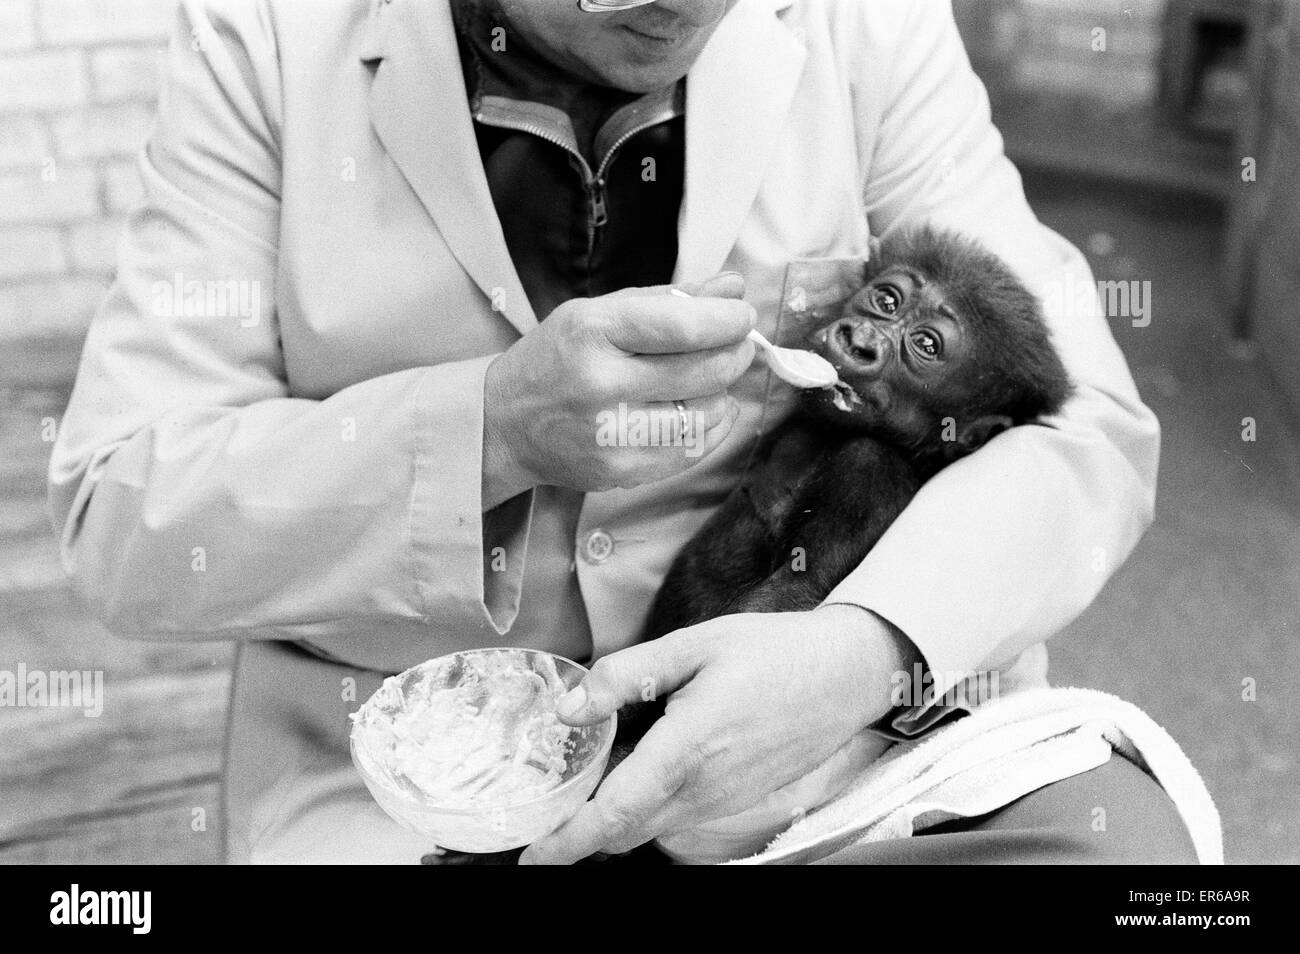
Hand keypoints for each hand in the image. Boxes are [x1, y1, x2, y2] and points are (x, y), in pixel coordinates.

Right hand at [482, 274, 756, 507]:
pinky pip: (691, 450)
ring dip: (725, 391)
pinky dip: (713, 427)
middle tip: (739, 344)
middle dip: (735, 353)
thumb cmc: (556, 360)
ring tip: (715, 378)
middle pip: (702, 371)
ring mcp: (611, 433)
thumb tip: (732, 287)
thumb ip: (666, 299)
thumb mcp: (597, 313)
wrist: (504, 425)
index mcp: (592, 332)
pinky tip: (707, 410)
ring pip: (705, 414)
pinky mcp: (620, 471)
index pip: (681, 325)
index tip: (742, 315)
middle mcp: (600, 384)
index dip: (725, 320)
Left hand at [518, 604, 916, 863]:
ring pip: (650, 829)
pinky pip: (677, 819)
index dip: (568, 841)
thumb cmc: (774, 653)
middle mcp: (704, 788)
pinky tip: (635, 775)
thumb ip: (627, 675)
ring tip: (580, 793)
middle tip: (541, 821)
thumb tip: (570, 707)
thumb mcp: (694, 644)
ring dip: (611, 823)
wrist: (847, 674)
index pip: (614, 812)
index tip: (533, 855)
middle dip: (578, 837)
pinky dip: (644, 812)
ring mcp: (724, 801)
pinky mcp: (736, 800)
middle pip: (624, 833)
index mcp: (687, 748)